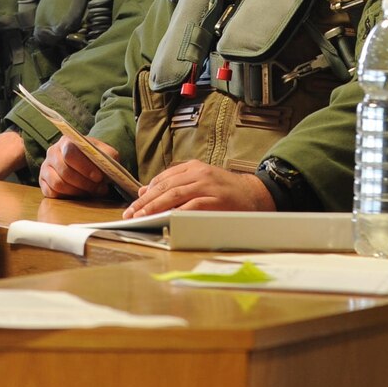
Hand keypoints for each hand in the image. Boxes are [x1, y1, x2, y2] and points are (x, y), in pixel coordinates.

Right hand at [39, 136, 112, 199]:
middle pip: (65, 171)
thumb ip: (109, 154)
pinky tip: (79, 195)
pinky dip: (67, 196)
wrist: (84, 161)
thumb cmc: (94, 157)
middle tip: (99, 189)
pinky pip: (51, 192)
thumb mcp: (105, 152)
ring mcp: (45, 167)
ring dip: (77, 191)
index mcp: (66, 141)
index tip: (98, 177)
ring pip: (58, 184)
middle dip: (84, 183)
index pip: (70, 153)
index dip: (84, 167)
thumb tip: (107, 163)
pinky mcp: (42, 181)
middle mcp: (52, 152)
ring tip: (92, 192)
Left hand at [124, 160, 273, 216]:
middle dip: (145, 201)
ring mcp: (208, 186)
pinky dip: (176, 213)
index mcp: (194, 167)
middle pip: (166, 187)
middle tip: (131, 213)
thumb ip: (176, 184)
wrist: (256, 195)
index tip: (134, 203)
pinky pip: (191, 206)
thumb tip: (145, 190)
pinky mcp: (216, 200)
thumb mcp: (201, 181)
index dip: (147, 191)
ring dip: (155, 207)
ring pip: (175, 195)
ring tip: (141, 217)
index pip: (164, 178)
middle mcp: (199, 173)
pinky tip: (164, 219)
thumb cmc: (226, 191)